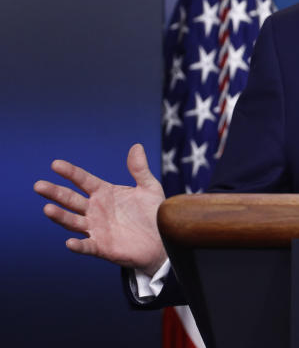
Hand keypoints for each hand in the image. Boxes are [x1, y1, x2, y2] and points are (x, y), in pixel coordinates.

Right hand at [34, 144, 167, 274]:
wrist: (163, 239)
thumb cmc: (154, 212)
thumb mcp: (149, 188)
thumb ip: (140, 169)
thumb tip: (136, 146)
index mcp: (104, 193)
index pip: (83, 180)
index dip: (70, 172)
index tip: (55, 164)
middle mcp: (95, 210)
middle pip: (71, 200)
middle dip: (55, 192)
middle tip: (38, 185)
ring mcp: (96, 228)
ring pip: (73, 221)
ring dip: (60, 216)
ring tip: (47, 208)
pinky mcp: (102, 247)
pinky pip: (87, 246)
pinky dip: (78, 245)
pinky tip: (69, 243)